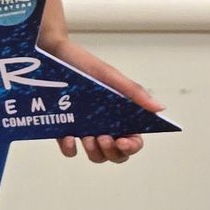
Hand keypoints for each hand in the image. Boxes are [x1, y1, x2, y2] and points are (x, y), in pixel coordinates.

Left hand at [42, 36, 163, 162]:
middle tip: (104, 138)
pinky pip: (70, 150)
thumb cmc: (83, 63)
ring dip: (95, 152)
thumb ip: (134, 92)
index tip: (124, 141)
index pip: (133, 139)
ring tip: (88, 138)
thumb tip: (160, 108)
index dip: (132, 146)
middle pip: (116, 153)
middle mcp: (105, 124)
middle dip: (113, 152)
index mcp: (120, 115)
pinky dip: (71, 149)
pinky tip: (70, 138)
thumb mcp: (110, 77)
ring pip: (96, 154)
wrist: (50, 54)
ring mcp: (84, 129)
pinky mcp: (64, 129)